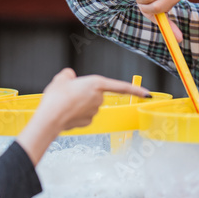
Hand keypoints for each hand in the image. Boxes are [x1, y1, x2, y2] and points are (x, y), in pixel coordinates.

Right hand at [17, 69, 150, 164]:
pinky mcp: (88, 122)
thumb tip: (70, 77)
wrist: (50, 118)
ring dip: (80, 103)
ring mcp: (94, 111)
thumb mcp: (61, 78)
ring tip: (64, 103)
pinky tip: (66, 112)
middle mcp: (99, 98)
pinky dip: (77, 113)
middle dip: (86, 93)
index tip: (148, 94)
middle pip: (96, 94)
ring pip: (89, 104)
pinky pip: (84, 114)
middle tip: (69, 93)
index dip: (136, 90)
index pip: (121, 87)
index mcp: (96, 84)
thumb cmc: (56, 97)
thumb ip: (69, 75)